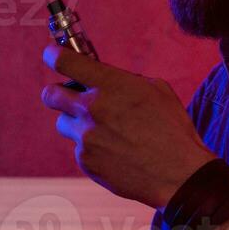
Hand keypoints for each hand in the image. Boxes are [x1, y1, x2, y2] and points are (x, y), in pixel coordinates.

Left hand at [40, 44, 215, 208]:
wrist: (179, 175)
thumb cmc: (173, 130)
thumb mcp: (156, 90)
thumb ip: (123, 81)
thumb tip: (104, 79)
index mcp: (110, 85)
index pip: (65, 61)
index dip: (52, 55)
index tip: (51, 55)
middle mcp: (92, 109)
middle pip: (50, 94)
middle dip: (57, 92)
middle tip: (69, 96)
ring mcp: (86, 138)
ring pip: (64, 123)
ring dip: (76, 123)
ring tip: (103, 130)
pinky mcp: (86, 162)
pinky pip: (79, 149)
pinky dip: (92, 148)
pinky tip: (115, 152)